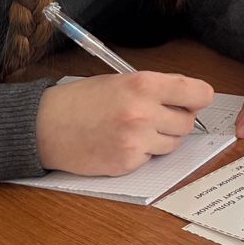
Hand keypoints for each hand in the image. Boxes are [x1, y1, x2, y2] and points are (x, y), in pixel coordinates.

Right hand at [36, 72, 214, 175]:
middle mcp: (143, 113)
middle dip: (177, 120)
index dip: (199, 97)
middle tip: (156, 115)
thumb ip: (157, 88)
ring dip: (162, 138)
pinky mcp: (127, 164)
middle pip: (188, 122)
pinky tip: (120, 143)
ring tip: (136, 129)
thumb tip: (191, 98)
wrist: (44, 126)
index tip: (195, 100)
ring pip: (173, 144)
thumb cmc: (81, 100)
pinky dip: (142, 153)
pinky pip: (151, 159)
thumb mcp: (121, 80)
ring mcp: (136, 141)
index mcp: (144, 85)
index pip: (198, 93)